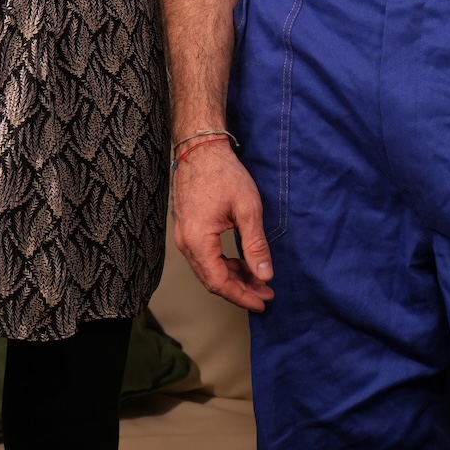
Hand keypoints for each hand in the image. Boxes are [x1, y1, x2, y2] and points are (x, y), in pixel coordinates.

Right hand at [173, 140, 274, 311]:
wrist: (200, 148)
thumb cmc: (224, 174)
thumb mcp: (247, 209)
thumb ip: (255, 245)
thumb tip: (264, 275)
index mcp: (198, 241)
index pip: (219, 282)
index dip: (242, 296)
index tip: (264, 301)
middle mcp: (185, 243)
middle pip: (212, 280)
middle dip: (240, 289)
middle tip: (266, 292)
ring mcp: (183, 236)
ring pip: (208, 269)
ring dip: (233, 277)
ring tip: (258, 278)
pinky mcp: (187, 229)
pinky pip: (204, 256)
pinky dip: (224, 264)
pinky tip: (242, 262)